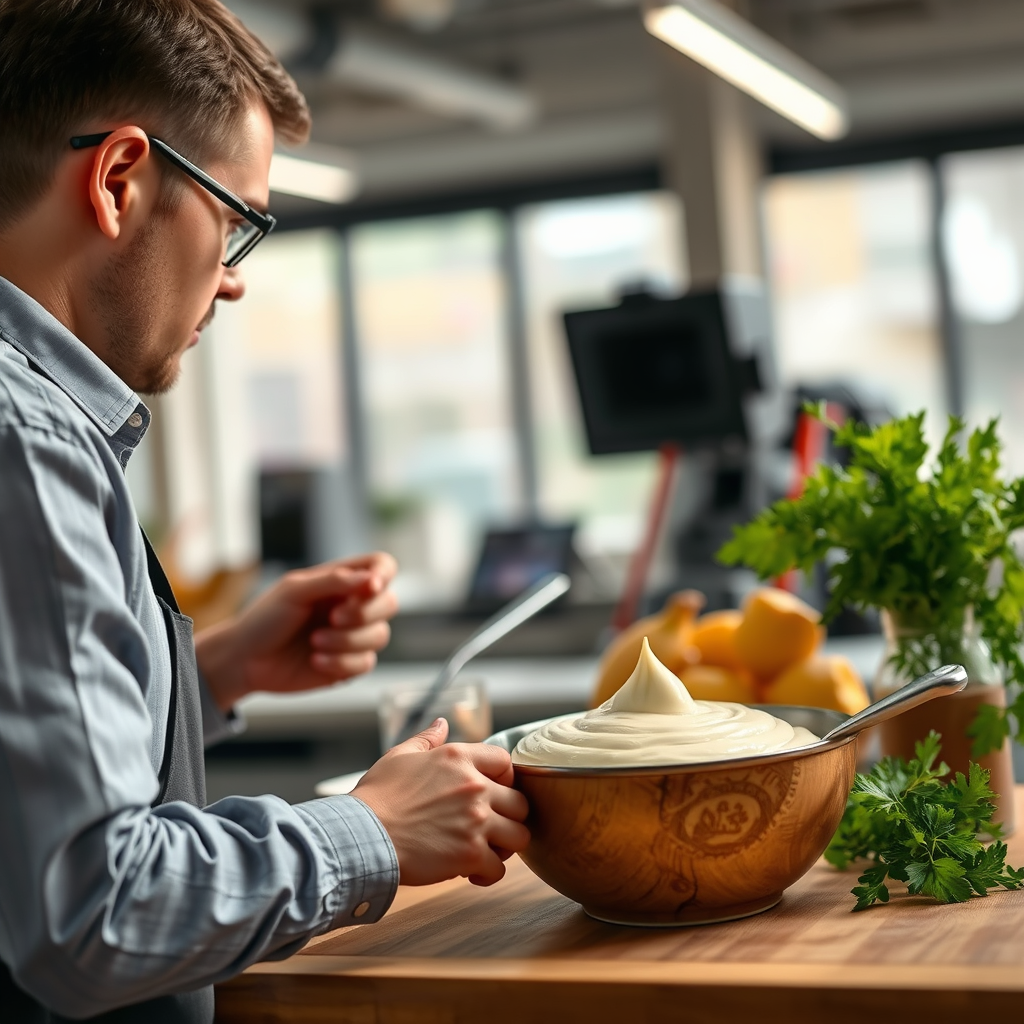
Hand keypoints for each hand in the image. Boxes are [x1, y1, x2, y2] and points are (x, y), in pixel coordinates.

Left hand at [194, 552, 398, 710]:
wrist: (244, 661)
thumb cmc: (265, 619)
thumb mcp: (294, 590)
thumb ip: (334, 581)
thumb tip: (373, 580)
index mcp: (342, 581)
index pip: (382, 566)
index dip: (384, 574)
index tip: (369, 587)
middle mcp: (352, 606)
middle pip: (390, 602)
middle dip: (364, 613)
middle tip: (333, 618)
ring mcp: (353, 636)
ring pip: (379, 636)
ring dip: (347, 641)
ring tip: (315, 642)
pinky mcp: (348, 664)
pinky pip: (366, 664)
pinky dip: (340, 663)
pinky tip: (315, 661)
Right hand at [353, 719, 530, 886]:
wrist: (362, 835)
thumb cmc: (377, 797)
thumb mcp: (399, 756)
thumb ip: (427, 739)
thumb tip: (442, 723)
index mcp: (458, 758)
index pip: (505, 762)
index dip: (504, 779)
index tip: (494, 793)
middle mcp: (474, 787)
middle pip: (521, 803)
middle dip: (509, 817)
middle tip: (491, 828)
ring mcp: (476, 821)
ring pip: (519, 836)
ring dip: (504, 846)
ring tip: (485, 850)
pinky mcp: (470, 854)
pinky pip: (499, 868)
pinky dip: (488, 874)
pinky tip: (471, 873)